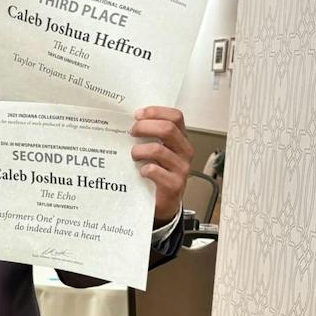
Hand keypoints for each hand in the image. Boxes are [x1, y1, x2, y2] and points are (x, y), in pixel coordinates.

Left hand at [130, 106, 192, 225]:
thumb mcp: (157, 151)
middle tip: (131, 132)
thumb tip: (131, 121)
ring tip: (133, 155)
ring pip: (159, 150)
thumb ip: (150, 136)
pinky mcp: (174, 185)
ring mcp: (181, 168)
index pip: (175, 117)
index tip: (138, 115)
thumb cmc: (158, 174)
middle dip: (144, 127)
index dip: (156, 112)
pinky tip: (140, 171)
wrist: (164, 202)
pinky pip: (155, 171)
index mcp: (181, 139)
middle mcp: (184, 151)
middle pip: (168, 129)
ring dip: (140, 150)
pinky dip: (144, 169)